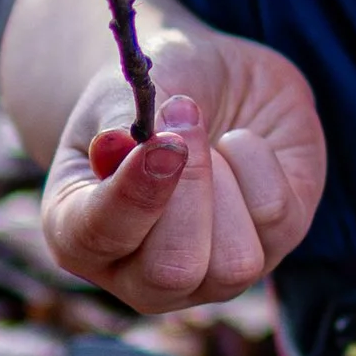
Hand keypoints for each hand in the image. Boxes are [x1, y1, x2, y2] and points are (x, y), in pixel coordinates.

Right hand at [40, 22, 323, 313]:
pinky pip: (276, 219)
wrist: (214, 80)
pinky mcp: (272, 247)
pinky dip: (260, 165)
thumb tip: (117, 148)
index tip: (160, 140)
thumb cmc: (153, 89)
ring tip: (210, 138)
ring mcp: (210, 275)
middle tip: (186, 119)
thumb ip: (119, 121)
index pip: (96, 240)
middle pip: (173, 271)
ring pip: (233, 264)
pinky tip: (239, 144)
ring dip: (225, 183)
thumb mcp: (126, 88)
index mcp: (79, 236)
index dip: (133, 194)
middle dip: (190, 188)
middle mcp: (141, 274)